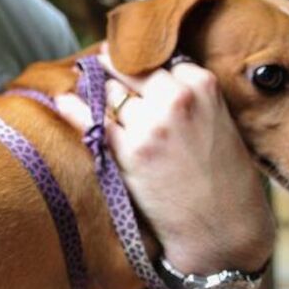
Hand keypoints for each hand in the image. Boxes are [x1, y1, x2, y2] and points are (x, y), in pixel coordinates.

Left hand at [58, 50, 273, 273]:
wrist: (223, 227)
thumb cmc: (224, 178)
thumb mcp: (219, 122)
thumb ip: (189, 97)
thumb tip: (150, 77)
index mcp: (202, 85)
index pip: (160, 60)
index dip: (142, 66)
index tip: (126, 62)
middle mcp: (176, 99)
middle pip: (131, 71)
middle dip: (114, 69)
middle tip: (99, 64)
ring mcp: (150, 125)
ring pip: (111, 93)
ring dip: (97, 90)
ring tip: (84, 83)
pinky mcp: (130, 153)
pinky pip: (93, 121)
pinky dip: (75, 109)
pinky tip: (64, 100)